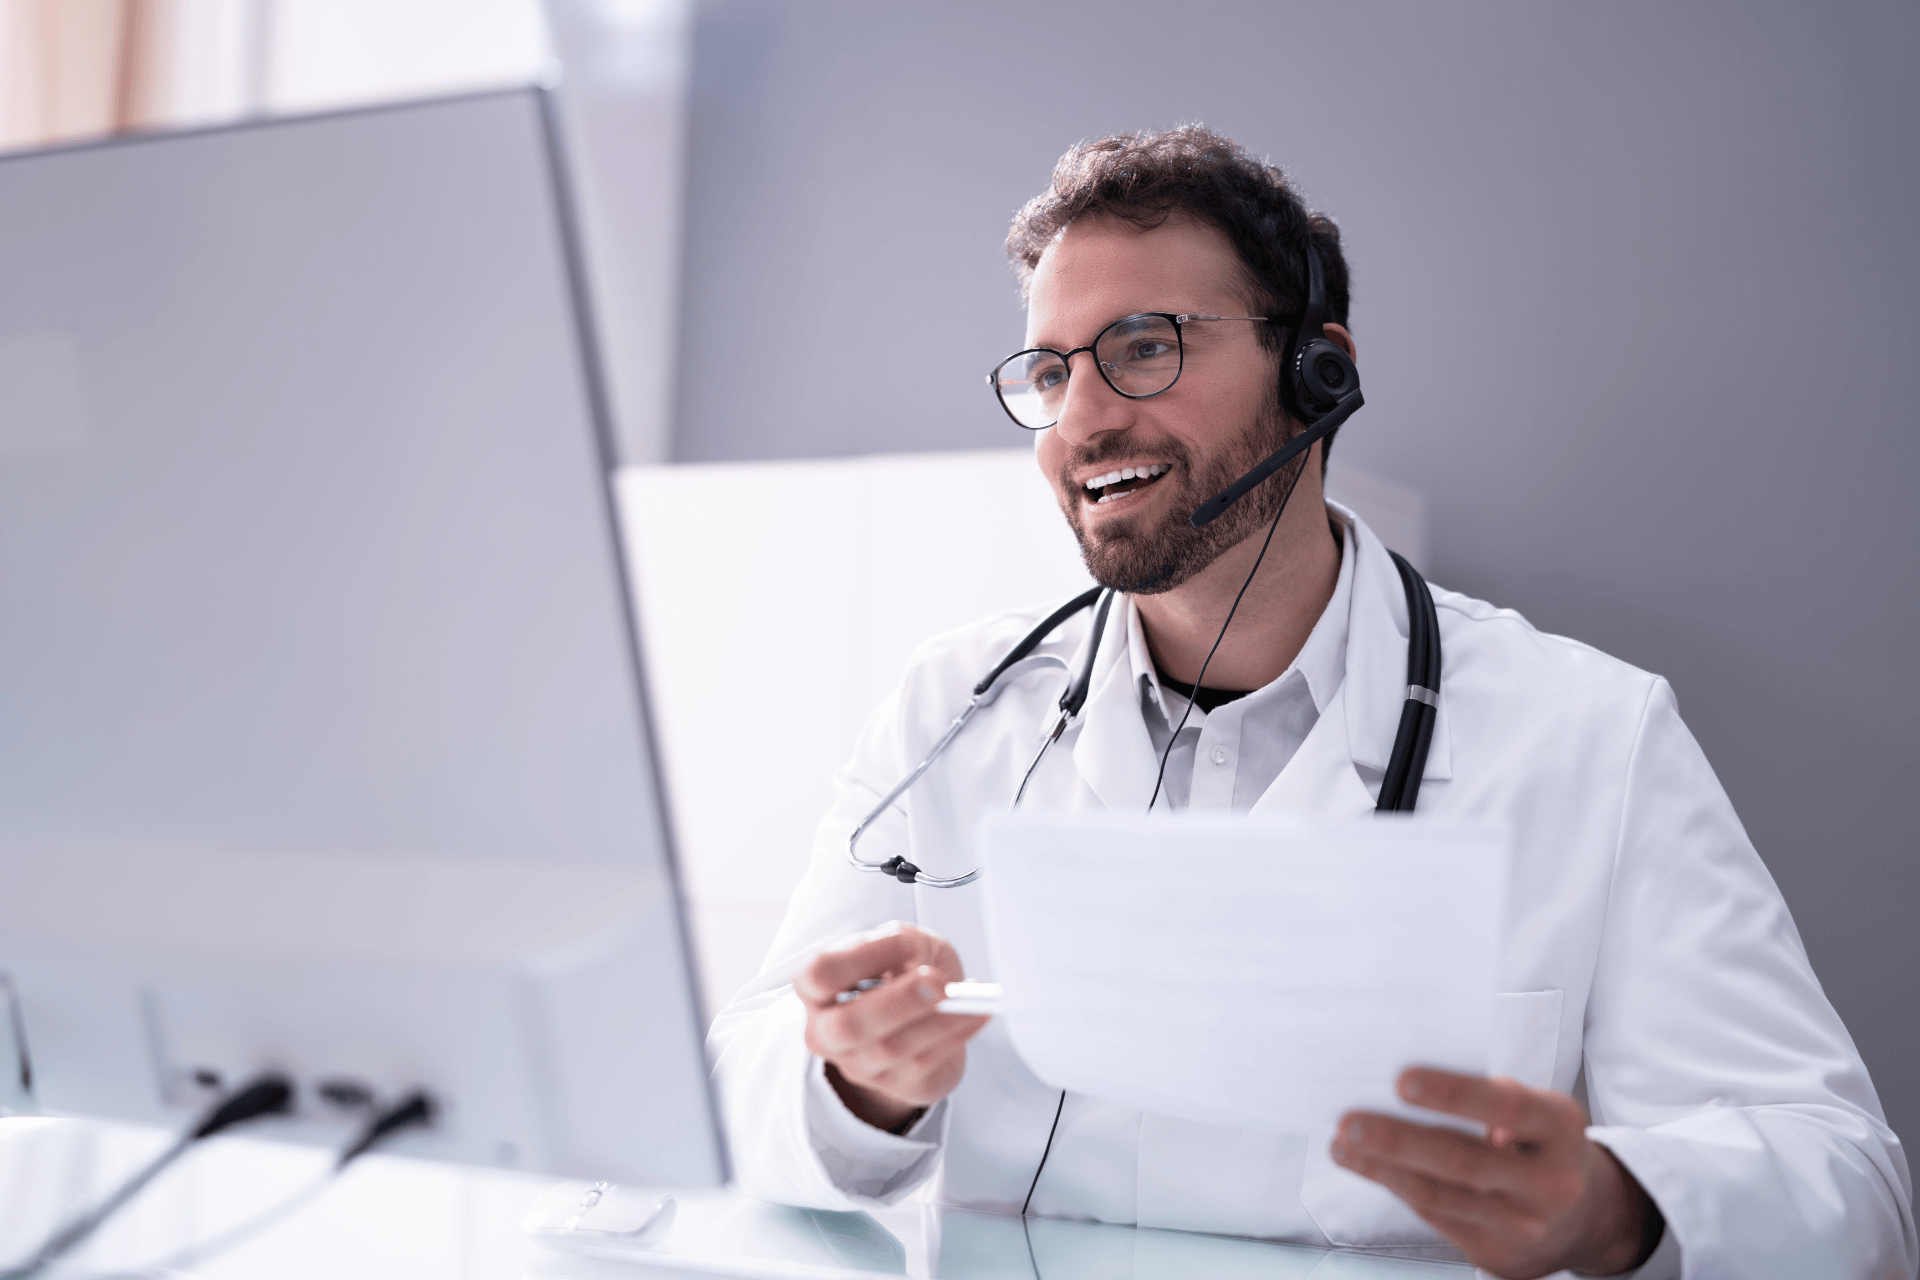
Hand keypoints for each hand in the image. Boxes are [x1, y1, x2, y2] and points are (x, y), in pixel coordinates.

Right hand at [795, 924, 988, 1132]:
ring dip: (938, 1020)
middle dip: (897, 1002)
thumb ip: (902, 939)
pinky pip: (926, 1063)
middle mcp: (827, 1032)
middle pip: (847, 1026)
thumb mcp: (901, 942)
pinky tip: (976, 1013)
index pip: (818, 976)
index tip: (906, 941)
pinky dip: (957, 1033)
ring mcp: (859, 1065)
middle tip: (936, 982)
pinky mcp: (897, 1085)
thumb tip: (912, 954)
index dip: (861, 958)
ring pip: (891, 1049)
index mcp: (817, 990)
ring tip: (969, 996)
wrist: (923, 1016)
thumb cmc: (903, 972)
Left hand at [1331, 1069, 1655, 1278]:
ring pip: (1438, 1194)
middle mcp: (1548, 1182)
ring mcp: (1522, 1224)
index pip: (1505, 1106)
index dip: (1451, 1093)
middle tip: (1351, 1123)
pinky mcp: (1496, 1253)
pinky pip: (1434, 1216)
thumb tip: (1415, 1088)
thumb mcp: (1540, 1111)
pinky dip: (1395, 1187)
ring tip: (1343, 1143)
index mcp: (1561, 1130)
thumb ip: (1495, 1096)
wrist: (1586, 1218)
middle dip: (1397, 1140)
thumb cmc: (1543, 1145)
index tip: (1401, 1081)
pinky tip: (1366, 1166)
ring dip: (1381, 1168)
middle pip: (1461, 1159)